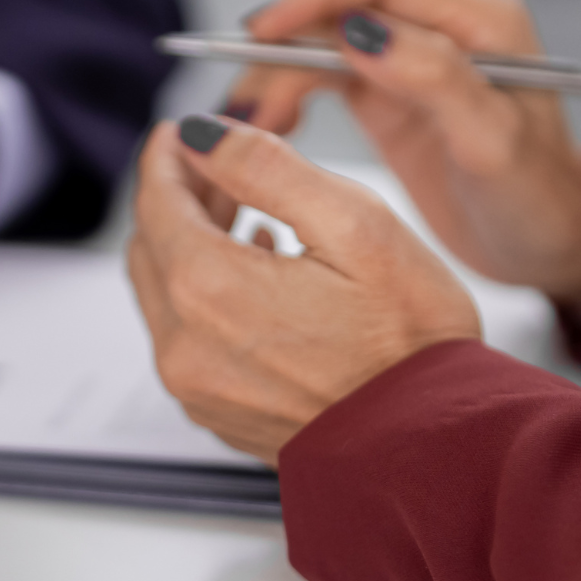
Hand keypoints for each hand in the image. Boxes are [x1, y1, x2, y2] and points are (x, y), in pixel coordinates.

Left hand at [127, 115, 479, 464]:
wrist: (429, 444)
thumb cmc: (410, 342)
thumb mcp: (352, 223)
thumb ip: (264, 166)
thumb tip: (203, 135)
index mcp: (209, 288)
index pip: (156, 203)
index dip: (165, 158)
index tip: (178, 135)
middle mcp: (186, 345)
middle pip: (151, 248)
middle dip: (177, 199)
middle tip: (215, 167)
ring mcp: (197, 387)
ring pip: (165, 294)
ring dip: (190, 247)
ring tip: (242, 215)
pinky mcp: (216, 413)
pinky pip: (187, 339)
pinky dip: (204, 297)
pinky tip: (255, 274)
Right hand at [231, 0, 580, 305]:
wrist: (550, 245)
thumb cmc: (537, 199)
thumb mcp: (495, 143)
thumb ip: (437, 78)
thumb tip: (362, 30)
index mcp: (481, 18)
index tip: (261, 32)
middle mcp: (444, 25)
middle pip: (340, 8)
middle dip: (283, 47)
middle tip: (245, 107)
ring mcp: (411, 58)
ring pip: (322, 42)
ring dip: (279, 76)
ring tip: (249, 126)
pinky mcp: (388, 93)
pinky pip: (323, 75)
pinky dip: (289, 95)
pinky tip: (271, 127)